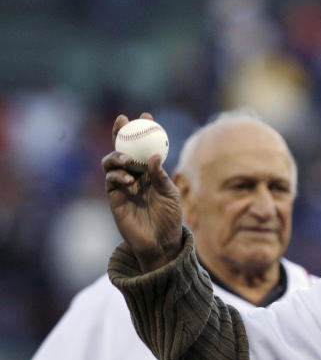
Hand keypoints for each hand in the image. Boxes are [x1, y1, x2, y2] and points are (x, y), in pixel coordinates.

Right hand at [102, 113, 183, 271]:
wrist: (161, 242)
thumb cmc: (170, 218)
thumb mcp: (170, 194)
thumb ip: (160, 176)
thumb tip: (154, 156)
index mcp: (151, 171)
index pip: (146, 146)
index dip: (145, 131)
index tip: (147, 117)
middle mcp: (136, 174)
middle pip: (124, 148)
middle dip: (121, 133)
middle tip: (124, 121)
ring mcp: (124, 185)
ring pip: (112, 162)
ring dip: (116, 155)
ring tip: (126, 159)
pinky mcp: (115, 197)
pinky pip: (111, 180)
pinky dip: (117, 175)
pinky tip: (128, 179)